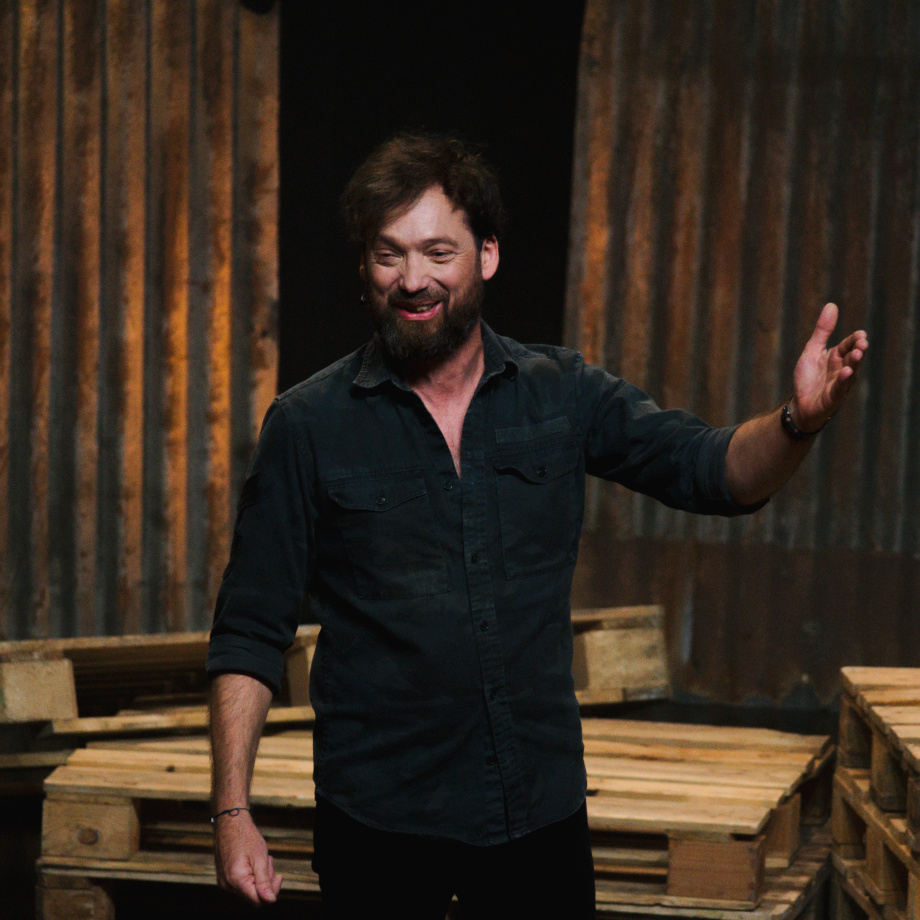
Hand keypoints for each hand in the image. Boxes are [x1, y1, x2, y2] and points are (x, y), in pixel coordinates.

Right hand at [214, 809, 282, 904]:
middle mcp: (227, 885)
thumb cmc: (246, 836)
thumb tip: (271, 901)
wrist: (229, 821)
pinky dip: (251, 874)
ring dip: (259, 876)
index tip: (279, 876)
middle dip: (266, 880)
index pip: (258, 901)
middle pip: (254, 895)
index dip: (271, 892)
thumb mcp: (260, 857)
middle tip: (268, 860)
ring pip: (249, 889)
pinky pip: (242, 883)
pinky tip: (252, 860)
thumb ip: (264, 881)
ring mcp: (224, 882)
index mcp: (236, 880)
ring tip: (260, 857)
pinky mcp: (224, 877)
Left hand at [791, 303, 867, 431]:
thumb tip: (832, 305)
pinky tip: (846, 372)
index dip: (855, 340)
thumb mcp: (812, 350)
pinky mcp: (834, 396)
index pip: (848, 344)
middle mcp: (842, 369)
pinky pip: (840, 387)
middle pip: (853, 357)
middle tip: (862, 342)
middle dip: (858, 349)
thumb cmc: (808, 378)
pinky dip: (843, 379)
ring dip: (855, 362)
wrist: (800, 405)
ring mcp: (840, 383)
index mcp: (837, 356)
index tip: (861, 334)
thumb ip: (822, 331)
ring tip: (858, 353)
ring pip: (850, 371)